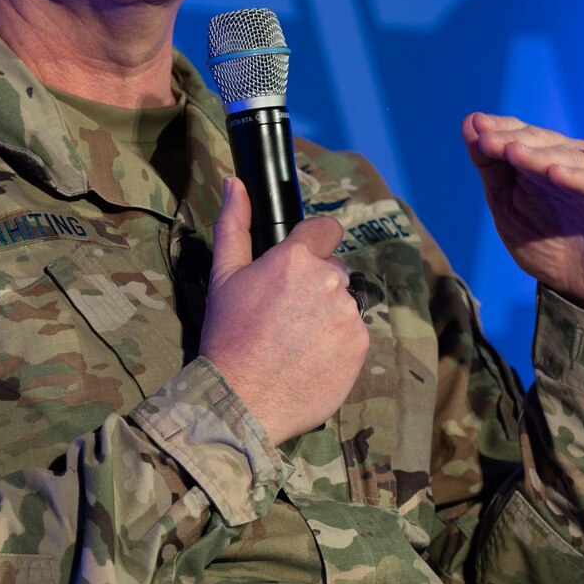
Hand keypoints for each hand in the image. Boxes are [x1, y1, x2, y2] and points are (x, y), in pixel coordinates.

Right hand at [199, 176, 369, 442]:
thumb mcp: (223, 276)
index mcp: (296, 258)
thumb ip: (234, 224)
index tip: (298, 265)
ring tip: (295, 341)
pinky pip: (354, 333)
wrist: (240, 401)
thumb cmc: (226, 337)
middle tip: (285, 316)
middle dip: (316, 285)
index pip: (326, 230)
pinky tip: (309, 358)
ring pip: (344, 303)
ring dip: (327, 315)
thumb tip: (234, 182)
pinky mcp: (360, 346)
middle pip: (334, 270)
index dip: (313, 245)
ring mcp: (348, 315)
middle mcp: (329, 281)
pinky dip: (337, 343)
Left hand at [462, 112, 583, 319]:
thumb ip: (492, 170)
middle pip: (543, 141)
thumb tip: (470, 123)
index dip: (500, 128)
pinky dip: (578, 178)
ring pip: (570, 157)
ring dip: (539, 154)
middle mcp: (573, 162)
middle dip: (513, 139)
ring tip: (512, 152)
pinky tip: (555, 174)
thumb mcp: (508, 209)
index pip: (522, 134)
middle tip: (486, 139)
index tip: (474, 126)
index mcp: (544, 161)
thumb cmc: (549, 246)